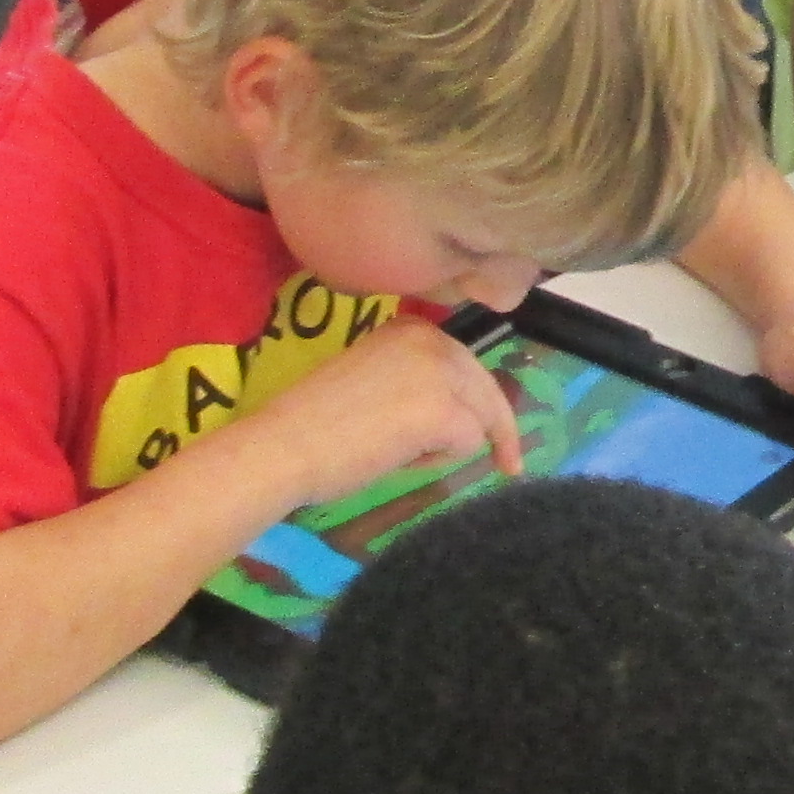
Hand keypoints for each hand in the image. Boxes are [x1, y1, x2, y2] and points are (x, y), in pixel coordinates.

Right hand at [257, 314, 526, 502]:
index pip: (466, 365)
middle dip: (498, 429)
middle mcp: (431, 339)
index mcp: (411, 329)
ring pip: (482, 417)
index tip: (487, 429)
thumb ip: (415, 381)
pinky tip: (401, 459)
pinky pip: (469, 442)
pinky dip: (443, 460)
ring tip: (403, 454)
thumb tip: (464, 411)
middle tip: (510, 465)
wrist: (283, 446)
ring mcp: (439, 371)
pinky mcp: (443, 409)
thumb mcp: (374, 380)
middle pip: (487, 389)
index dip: (477, 401)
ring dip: (452, 444)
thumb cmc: (315, 424)